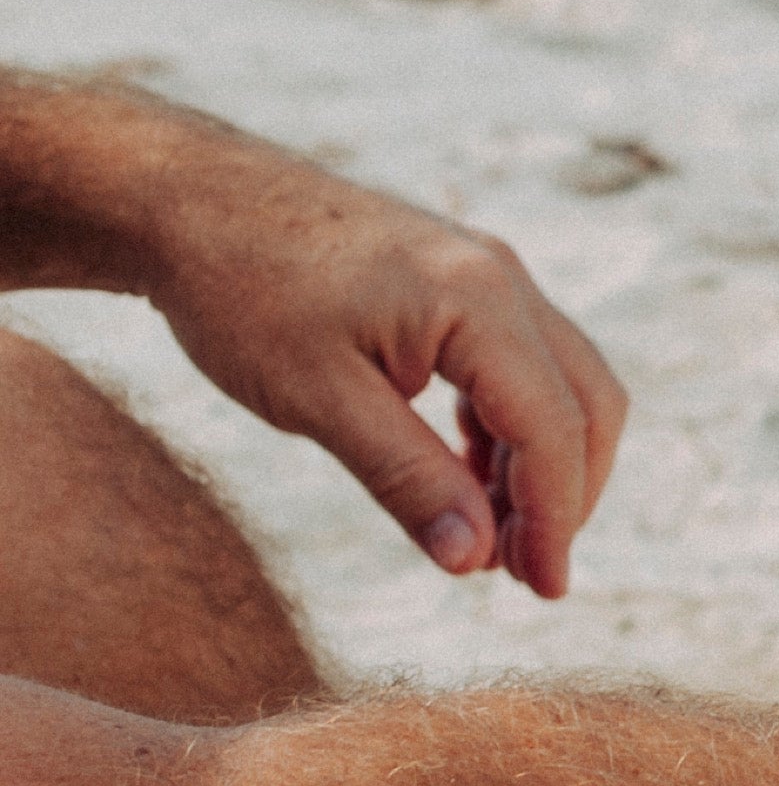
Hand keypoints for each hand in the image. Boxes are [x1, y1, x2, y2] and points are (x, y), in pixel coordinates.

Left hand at [0, 76, 626, 594]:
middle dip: (568, 495)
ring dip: (542, 464)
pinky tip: (466, 473)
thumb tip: (473, 558)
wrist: (185, 198)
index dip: (556, 517)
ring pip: (563, 383)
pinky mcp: (461, 282)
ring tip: (491, 535)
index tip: (542, 587)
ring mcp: (487, 274)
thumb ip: (406, 478)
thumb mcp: (318, 399)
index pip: (553, 428)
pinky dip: (511, 428)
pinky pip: (521, 363)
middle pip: (586, 404)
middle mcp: (502, 279)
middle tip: (526, 573)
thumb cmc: (240, 290)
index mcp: (477, 302)